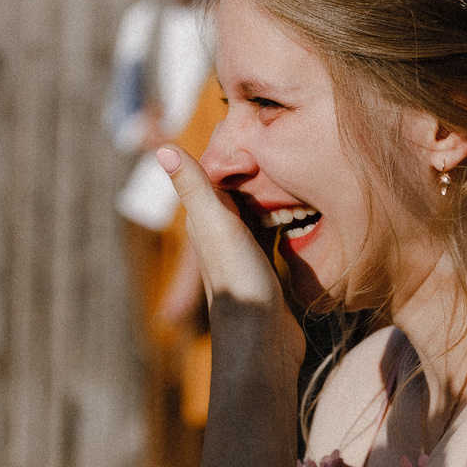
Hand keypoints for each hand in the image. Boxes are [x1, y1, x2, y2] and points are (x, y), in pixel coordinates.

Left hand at [156, 146, 297, 342]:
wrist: (262, 343)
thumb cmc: (236, 282)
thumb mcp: (216, 226)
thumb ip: (194, 187)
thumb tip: (161, 147)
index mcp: (205, 221)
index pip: (216, 175)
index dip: (234, 151)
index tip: (256, 123)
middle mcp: (222, 235)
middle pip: (240, 191)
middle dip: (257, 169)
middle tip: (284, 141)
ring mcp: (246, 253)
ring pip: (258, 210)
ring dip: (273, 192)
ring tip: (296, 168)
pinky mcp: (268, 269)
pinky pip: (276, 232)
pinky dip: (286, 217)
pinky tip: (305, 209)